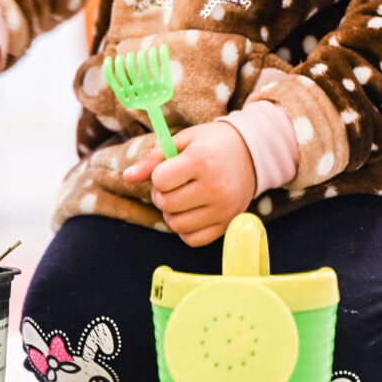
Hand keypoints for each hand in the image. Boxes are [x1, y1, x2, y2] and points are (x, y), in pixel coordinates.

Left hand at [123, 122, 255, 246]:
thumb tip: (127, 176)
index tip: (169, 169)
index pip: (160, 180)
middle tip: (174, 185)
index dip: (158, 176)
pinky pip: (194, 240)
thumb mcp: (183, 141)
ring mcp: (224, 209)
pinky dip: (186, 230)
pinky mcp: (228, 224)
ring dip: (172, 214)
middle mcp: (215, 187)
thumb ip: (153, 158)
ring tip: (182, 198)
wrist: (254, 153)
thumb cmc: (213, 144)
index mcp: (201, 161)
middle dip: (162, 195)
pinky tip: (192, 213)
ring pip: (177, 225)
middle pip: (167, 204)